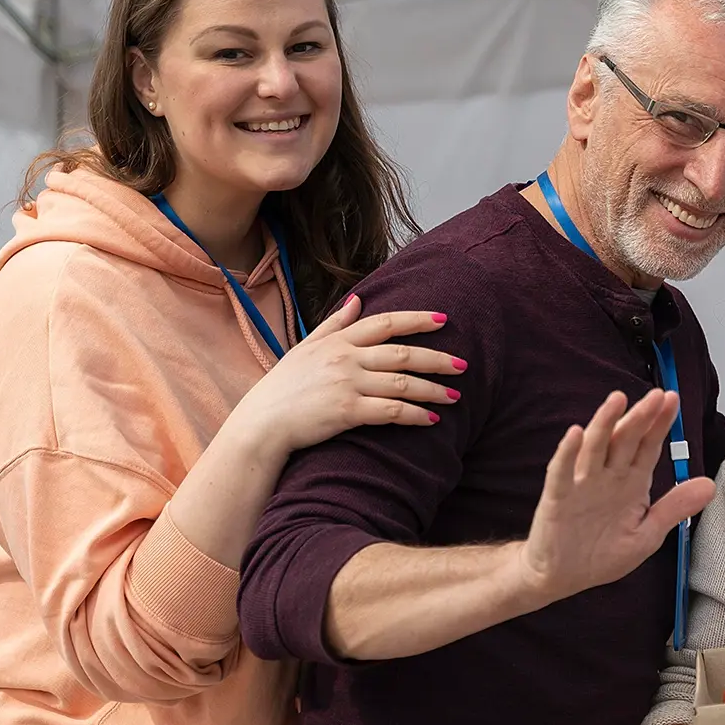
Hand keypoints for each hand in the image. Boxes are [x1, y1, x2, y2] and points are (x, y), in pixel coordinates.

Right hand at [233, 295, 462, 454]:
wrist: (262, 424)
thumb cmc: (283, 388)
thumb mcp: (306, 348)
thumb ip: (335, 324)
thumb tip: (358, 300)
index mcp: (338, 341)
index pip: (386, 323)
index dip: (418, 320)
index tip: (444, 320)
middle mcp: (345, 358)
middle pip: (403, 353)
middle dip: (438, 358)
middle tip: (463, 365)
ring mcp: (347, 384)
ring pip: (403, 383)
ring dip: (433, 390)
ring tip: (455, 396)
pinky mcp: (347, 412)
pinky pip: (392, 411)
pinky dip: (416, 415)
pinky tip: (432, 420)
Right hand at [519, 389, 716, 603]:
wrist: (562, 578)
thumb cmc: (603, 554)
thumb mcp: (647, 534)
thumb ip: (674, 508)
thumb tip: (710, 485)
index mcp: (631, 483)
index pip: (648, 446)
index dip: (660, 424)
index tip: (673, 400)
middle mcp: (607, 477)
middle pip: (625, 440)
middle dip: (641, 417)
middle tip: (656, 396)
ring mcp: (581, 484)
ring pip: (594, 447)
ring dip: (605, 423)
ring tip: (618, 400)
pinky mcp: (557, 497)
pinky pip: (561, 472)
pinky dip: (567, 453)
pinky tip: (575, 433)